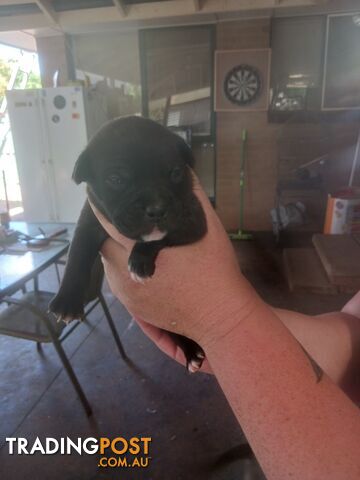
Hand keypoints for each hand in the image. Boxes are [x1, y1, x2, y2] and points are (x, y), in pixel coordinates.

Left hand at [90, 174, 256, 348]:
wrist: (220, 315)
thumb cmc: (215, 268)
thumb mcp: (207, 225)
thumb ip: (191, 195)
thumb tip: (181, 170)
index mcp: (139, 249)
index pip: (107, 220)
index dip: (102, 204)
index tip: (102, 191)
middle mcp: (125, 271)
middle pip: (104, 242)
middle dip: (111, 228)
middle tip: (126, 217)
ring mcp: (126, 292)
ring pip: (108, 261)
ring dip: (116, 248)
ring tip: (133, 239)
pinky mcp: (132, 307)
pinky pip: (117, 280)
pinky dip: (122, 267)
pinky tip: (140, 262)